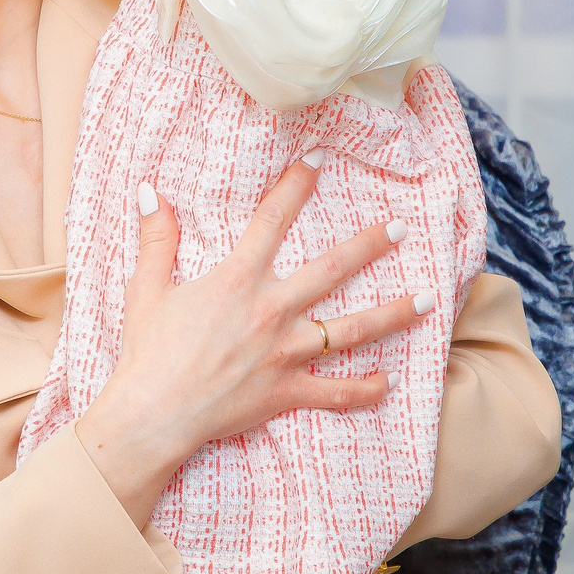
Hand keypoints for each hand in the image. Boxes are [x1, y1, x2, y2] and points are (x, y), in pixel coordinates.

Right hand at [75, 156, 431, 521]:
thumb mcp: (147, 288)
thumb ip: (156, 239)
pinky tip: (389, 381)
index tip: (320, 159)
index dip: (297, 185)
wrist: (155, 413)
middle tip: (400, 228)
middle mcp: (271, 311)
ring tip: (425, 301)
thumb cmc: (148, 352)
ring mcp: (285, 353)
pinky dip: (364, 388)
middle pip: (331, 270)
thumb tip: (149, 192)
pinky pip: (336, 392)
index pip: (273, 220)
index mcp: (238, 281)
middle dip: (369, 245)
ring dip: (392, 314)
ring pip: (350, 330)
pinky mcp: (287, 392)